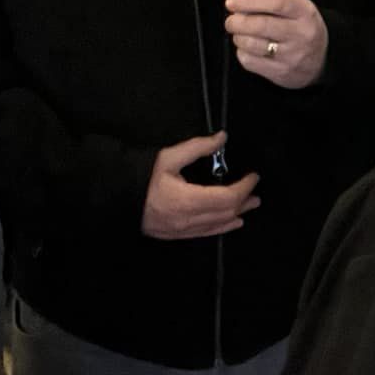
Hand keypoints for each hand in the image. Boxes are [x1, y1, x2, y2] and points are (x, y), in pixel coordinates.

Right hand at [143, 132, 260, 240]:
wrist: (118, 200)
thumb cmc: (143, 178)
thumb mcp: (168, 157)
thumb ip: (197, 147)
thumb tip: (222, 138)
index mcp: (187, 200)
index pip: (227, 197)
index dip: (244, 187)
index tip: (253, 176)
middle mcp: (188, 220)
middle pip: (226, 213)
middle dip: (244, 201)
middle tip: (256, 193)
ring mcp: (183, 231)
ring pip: (219, 225)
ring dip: (237, 214)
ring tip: (250, 206)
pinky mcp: (178, 236)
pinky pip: (207, 233)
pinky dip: (223, 226)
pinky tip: (232, 222)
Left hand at [225, 0, 328, 89]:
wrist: (322, 58)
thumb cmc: (303, 26)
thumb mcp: (298, 6)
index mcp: (305, 12)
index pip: (277, 2)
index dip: (251, 1)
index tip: (233, 1)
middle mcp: (301, 34)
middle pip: (261, 25)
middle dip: (238, 21)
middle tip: (231, 19)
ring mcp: (291, 55)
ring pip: (253, 44)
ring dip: (238, 37)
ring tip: (239, 32)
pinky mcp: (281, 72)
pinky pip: (251, 61)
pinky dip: (242, 52)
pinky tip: (247, 47)